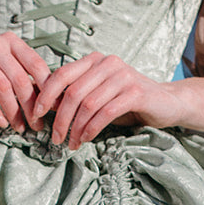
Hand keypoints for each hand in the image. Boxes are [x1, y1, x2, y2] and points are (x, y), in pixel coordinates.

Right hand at [0, 32, 51, 132]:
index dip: (46, 89)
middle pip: (20, 78)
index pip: (36, 64)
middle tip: (36, 125)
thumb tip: (48, 101)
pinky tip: (0, 122)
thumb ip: (19, 77)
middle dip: (31, 106)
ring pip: (2, 87)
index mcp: (8, 40)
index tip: (50, 111)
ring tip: (19, 127)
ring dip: (13, 112)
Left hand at [33, 54, 180, 149]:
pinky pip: (106, 112)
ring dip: (76, 128)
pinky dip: (92, 129)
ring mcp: (123, 76)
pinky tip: (87, 139)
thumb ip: (76, 95)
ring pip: (88, 104)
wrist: (167, 103)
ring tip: (71, 144)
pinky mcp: (136, 92)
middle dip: (60, 119)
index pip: (61, 74)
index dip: (45, 95)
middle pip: (72, 92)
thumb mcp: (98, 95)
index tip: (37, 115)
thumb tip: (45, 106)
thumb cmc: (127, 102)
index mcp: (94, 60)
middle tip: (55, 138)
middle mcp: (108, 63)